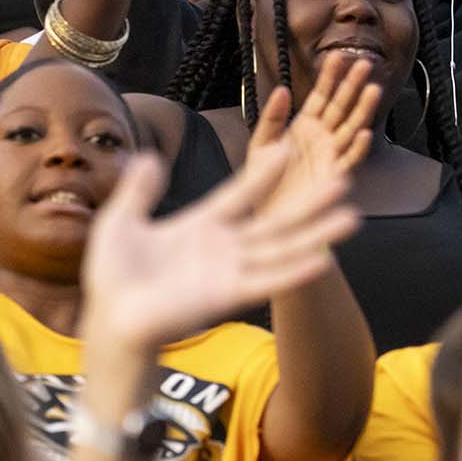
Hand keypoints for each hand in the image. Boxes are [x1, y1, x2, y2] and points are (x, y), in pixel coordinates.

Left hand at [79, 141, 357, 353]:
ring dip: (316, 234)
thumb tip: (148, 156)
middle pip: (274, 220)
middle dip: (308, 202)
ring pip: (282, 248)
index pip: (240, 193)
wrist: (109, 316)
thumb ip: (139, 190)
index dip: (263, 172)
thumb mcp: (121, 220)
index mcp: (200, 226)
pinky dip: (294, 271)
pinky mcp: (227, 296)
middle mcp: (223, 248)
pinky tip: (322, 259)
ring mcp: (229, 271)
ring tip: (352, 216)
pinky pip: (267, 281)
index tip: (288, 144)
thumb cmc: (113, 275)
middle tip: (342, 179)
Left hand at [248, 52, 379, 187]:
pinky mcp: (334, 176)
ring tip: (373, 90)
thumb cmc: (264, 180)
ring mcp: (330, 155)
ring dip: (363, 110)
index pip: (320, 96)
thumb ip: (272, 118)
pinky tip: (365, 134)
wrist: (267, 213)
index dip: (330, 77)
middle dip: (352, 86)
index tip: (339, 57)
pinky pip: (349, 161)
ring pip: (351, 128)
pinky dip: (357, 149)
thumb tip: (280, 89)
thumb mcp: (261, 145)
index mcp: (303, 126)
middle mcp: (321, 138)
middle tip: (364, 64)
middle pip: (341, 107)